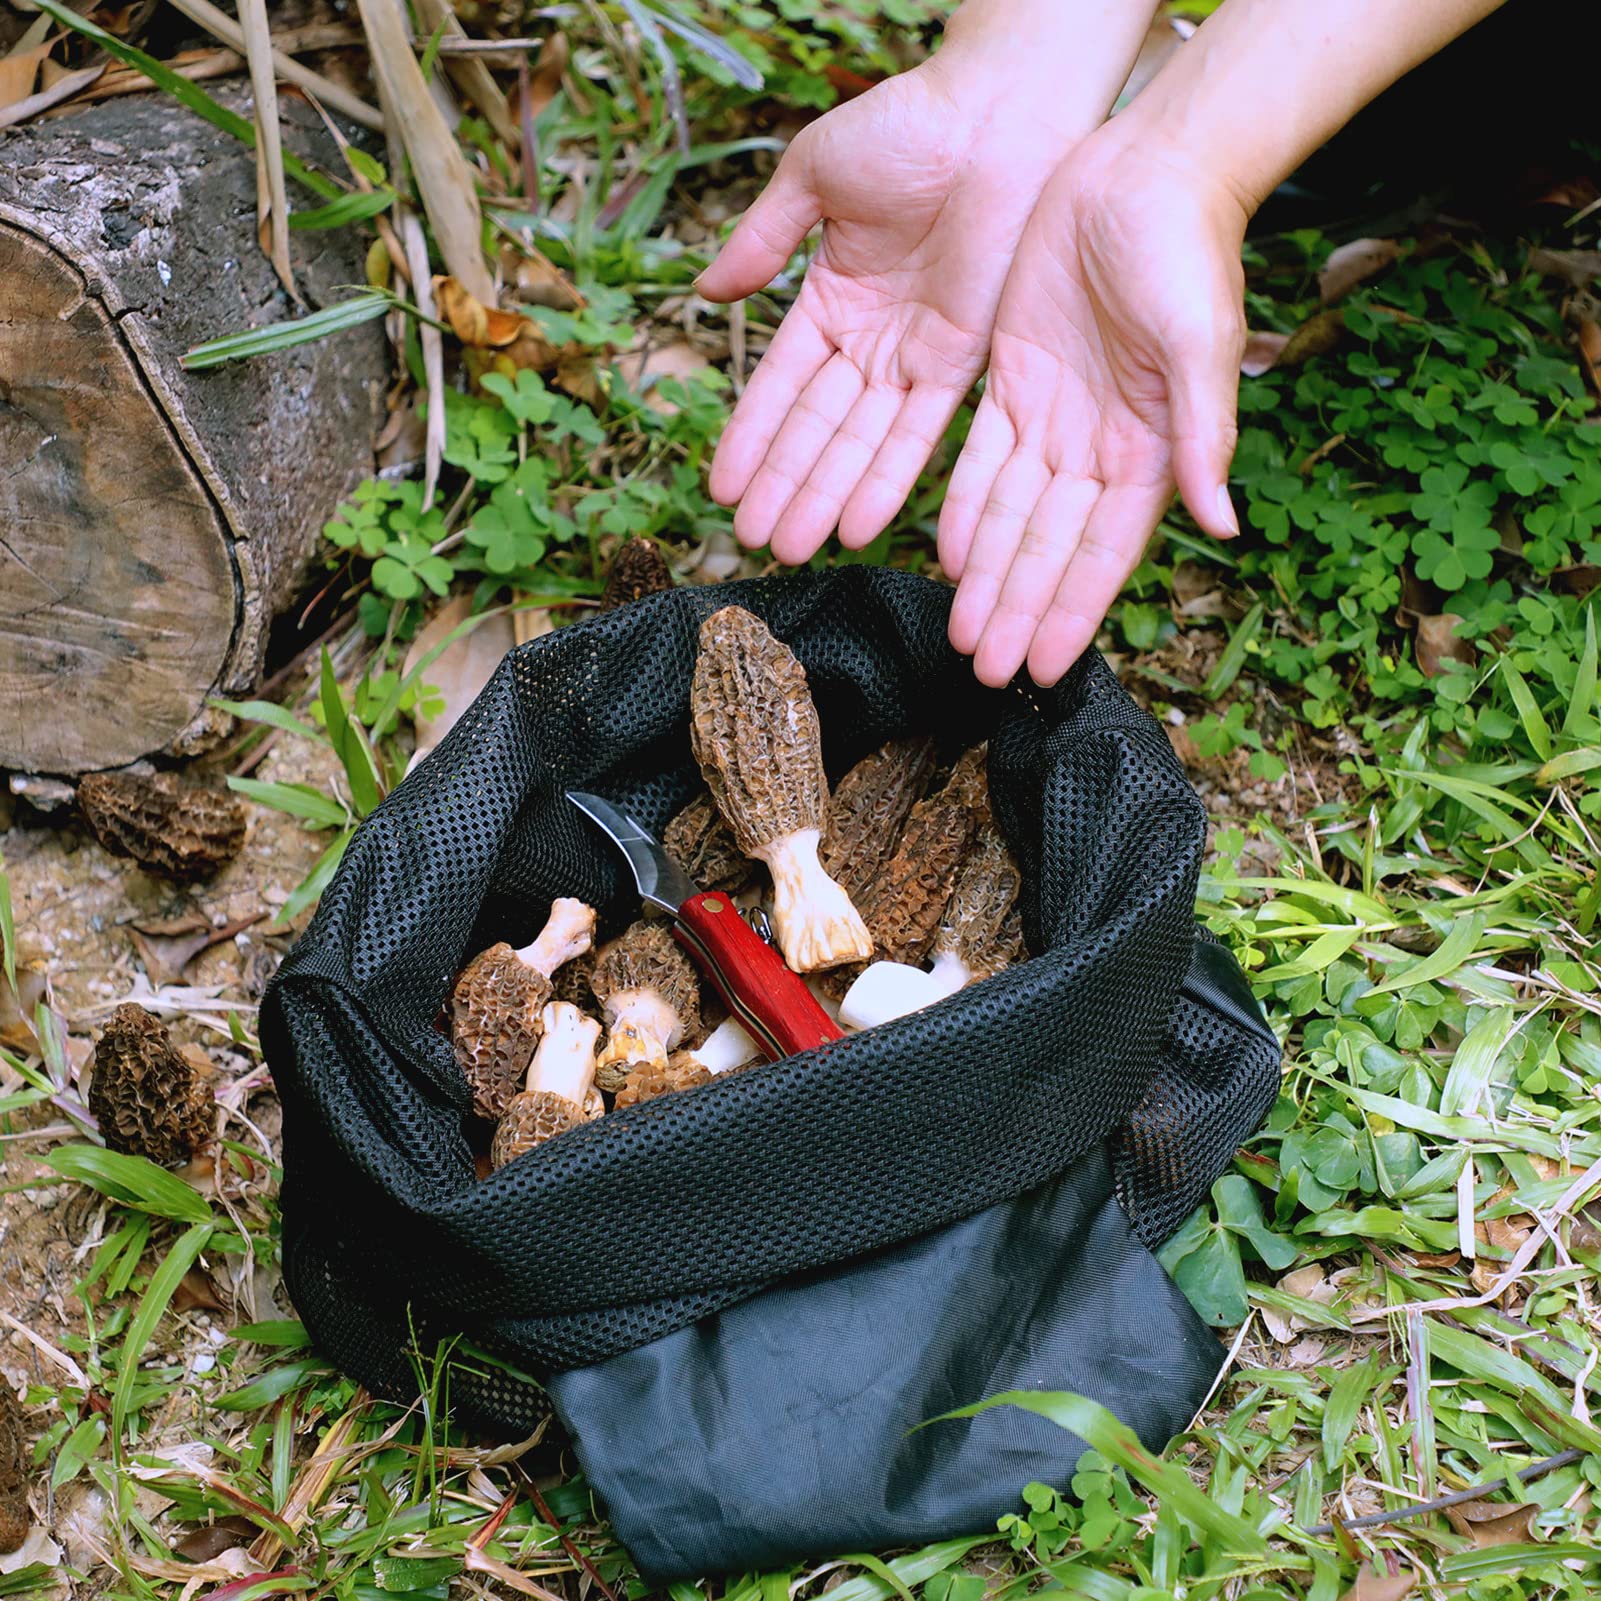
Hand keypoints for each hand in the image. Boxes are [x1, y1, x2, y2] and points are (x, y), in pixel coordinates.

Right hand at [696, 59, 1080, 564]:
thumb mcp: (813, 177)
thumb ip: (762, 240)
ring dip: (825, 497)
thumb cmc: (907, 124)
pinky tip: (857, 524)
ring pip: (860, 443)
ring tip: (791, 548)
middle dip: (783, 486)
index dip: (752, 437)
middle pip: (817, 429)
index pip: (780, 384)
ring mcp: (917, 356)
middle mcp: (872, 340)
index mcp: (831, 298)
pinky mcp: (964, 362)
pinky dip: (889, 480)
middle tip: (753, 541)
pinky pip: (921, 434)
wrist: (997, 111)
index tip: (722, 488)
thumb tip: (704, 292)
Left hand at [938, 142, 1249, 688]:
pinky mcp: (1013, 385)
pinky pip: (980, 463)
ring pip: (1011, 518)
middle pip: (1049, 550)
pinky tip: (944, 555)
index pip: (1104, 553)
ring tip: (962, 633)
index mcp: (1150, 453)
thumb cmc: (1188, 253)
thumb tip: (1224, 526)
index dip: (1072, 611)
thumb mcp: (1201, 347)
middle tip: (984, 670)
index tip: (1043, 666)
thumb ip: (1204, 440)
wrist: (1141, 171)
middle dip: (1018, 611)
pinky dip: (964, 510)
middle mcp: (1099, 450)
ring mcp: (1054, 422)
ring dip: (987, 577)